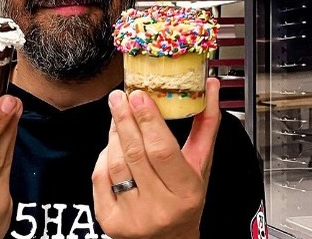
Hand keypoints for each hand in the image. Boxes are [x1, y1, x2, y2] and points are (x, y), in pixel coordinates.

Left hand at [92, 78, 220, 238]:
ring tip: (118, 117)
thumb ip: (206, 125)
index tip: (139, 96)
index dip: (148, 120)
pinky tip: (113, 145)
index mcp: (185, 193)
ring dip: (114, 135)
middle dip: (125, 120)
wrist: (169, 238)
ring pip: (115, 163)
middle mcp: (158, 208)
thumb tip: (212, 88)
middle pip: (135, 153)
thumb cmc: (186, 198)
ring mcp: (131, 217)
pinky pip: (99, 178)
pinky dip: (104, 156)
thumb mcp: (200, 165)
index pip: (162, 151)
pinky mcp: (109, 220)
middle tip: (120, 97)